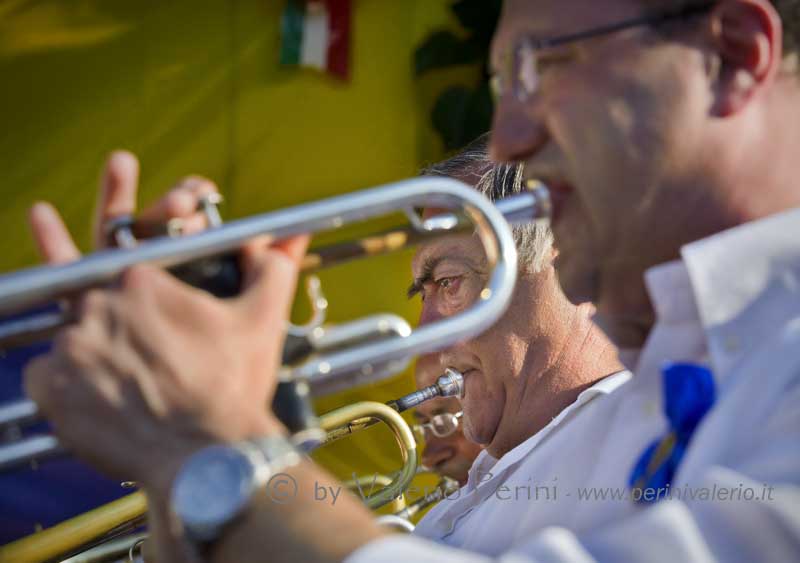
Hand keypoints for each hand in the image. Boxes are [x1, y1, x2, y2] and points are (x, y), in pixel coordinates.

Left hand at [24, 152, 307, 494]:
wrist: (206, 457)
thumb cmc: (232, 386)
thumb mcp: (260, 321)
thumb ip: (272, 269)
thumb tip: (293, 236)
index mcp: (143, 280)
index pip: (133, 234)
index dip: (136, 205)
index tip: (130, 177)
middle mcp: (97, 305)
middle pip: (81, 265)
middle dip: (66, 229)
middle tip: (53, 204)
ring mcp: (70, 346)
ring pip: (66, 323)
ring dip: (75, 316)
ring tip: (44, 275)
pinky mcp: (52, 390)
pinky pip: (46, 371)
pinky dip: (63, 371)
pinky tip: (84, 376)